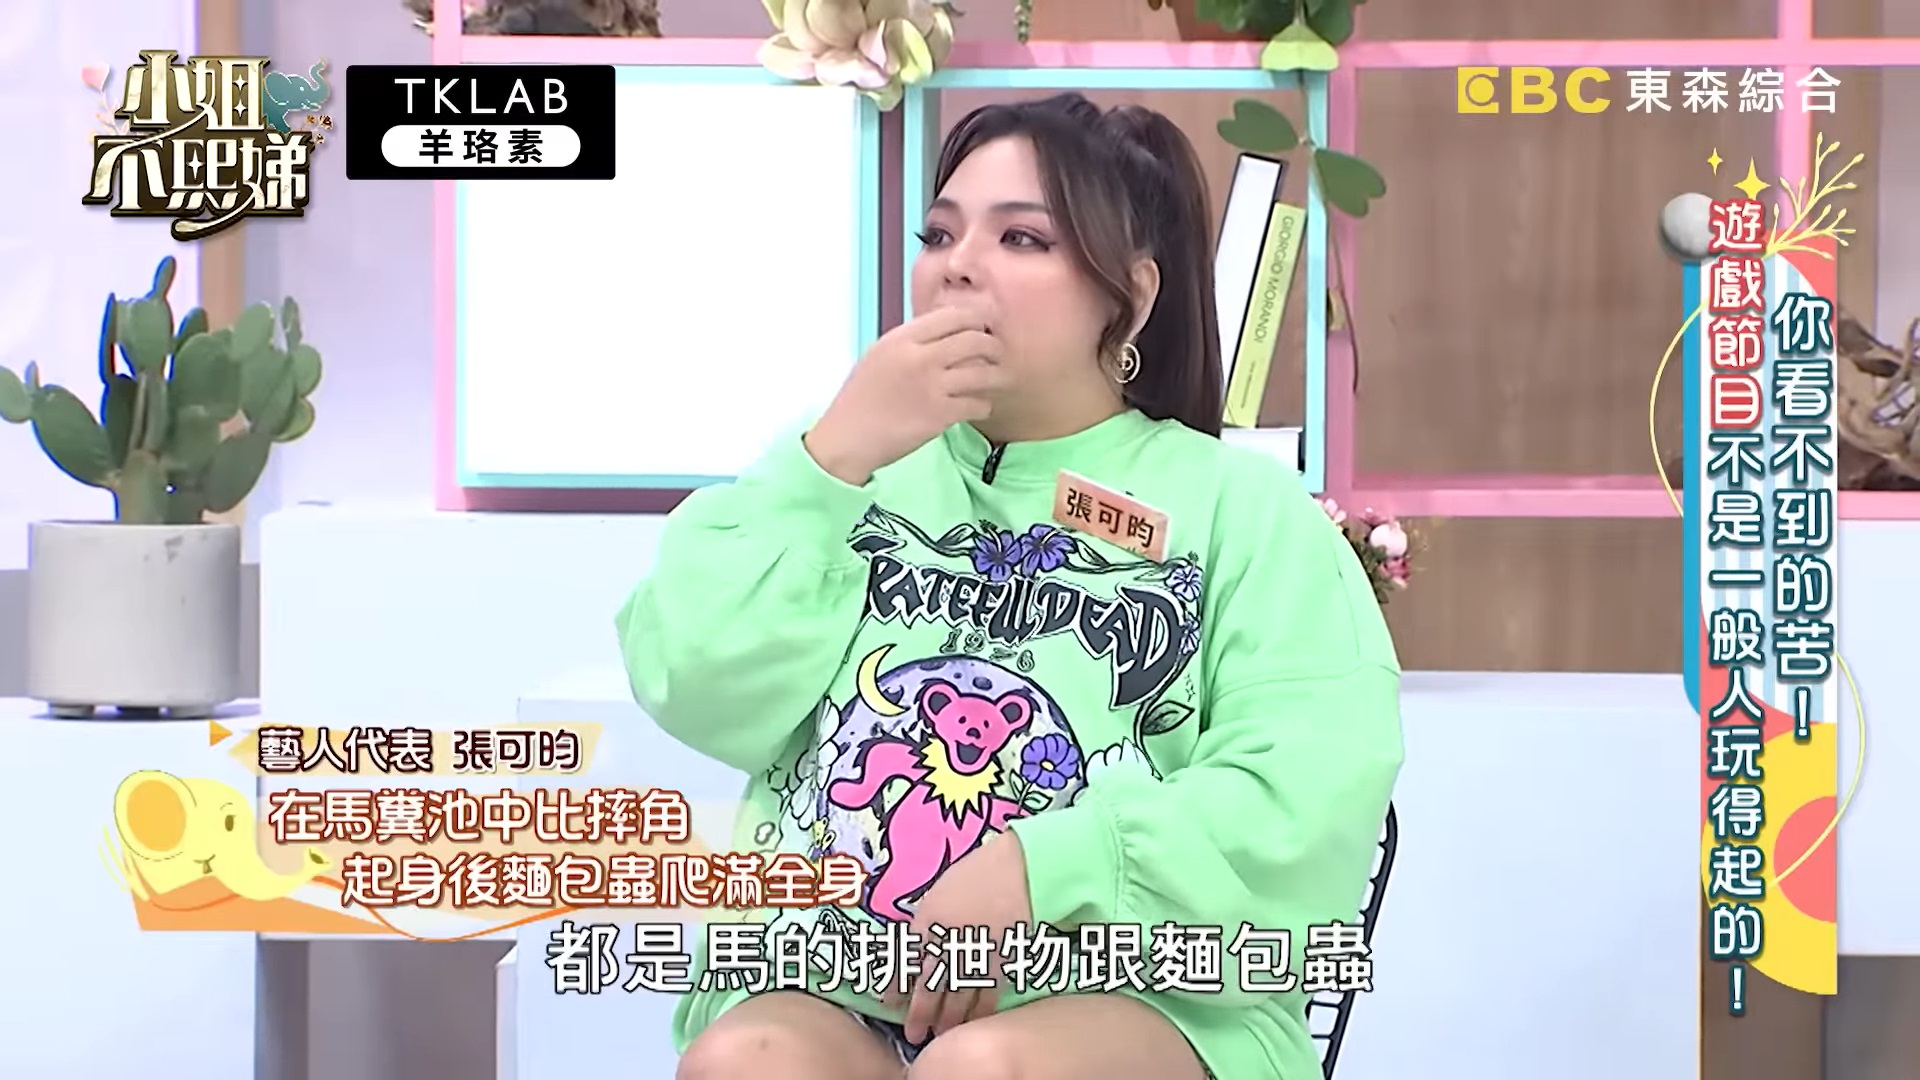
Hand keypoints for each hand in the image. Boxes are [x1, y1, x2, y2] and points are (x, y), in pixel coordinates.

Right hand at [804, 307, 1006, 484]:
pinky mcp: (939, 416)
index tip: (985, 326)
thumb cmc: (861, 397)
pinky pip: (977, 404)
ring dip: (997, 375)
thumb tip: (947, 332)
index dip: (977, 318)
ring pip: (983, 372)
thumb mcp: (880, 355)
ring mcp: (931, 387)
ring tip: (999, 379)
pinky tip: (981, 406)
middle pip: (974, 339)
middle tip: (998, 353)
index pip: (953, 315)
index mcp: (902, 339)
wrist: (848, 437)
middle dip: (993, 346)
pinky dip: (985, 405)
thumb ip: (911, 342)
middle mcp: (919, 358)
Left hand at [892, 831, 1032, 1043]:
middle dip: (919, 1014)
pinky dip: (977, 1013)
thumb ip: (924, 926)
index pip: (906, 963)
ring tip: (939, 1035)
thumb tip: (913, 954)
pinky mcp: (1002, 961)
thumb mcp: (936, 896)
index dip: (896, 986)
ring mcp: (977, 954)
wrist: (1017, 870)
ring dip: (947, 1020)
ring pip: (958, 998)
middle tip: (913, 1035)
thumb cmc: (973, 877)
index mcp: (928, 923)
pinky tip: (970, 1024)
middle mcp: (948, 943)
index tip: (888, 1003)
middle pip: (930, 988)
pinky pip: (987, 994)